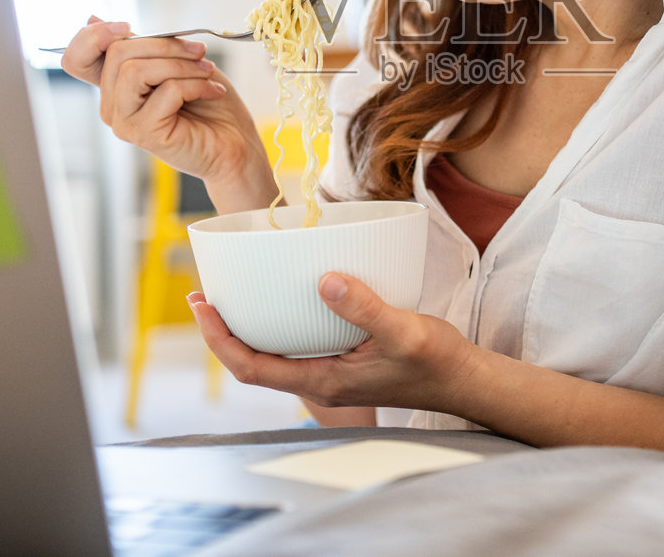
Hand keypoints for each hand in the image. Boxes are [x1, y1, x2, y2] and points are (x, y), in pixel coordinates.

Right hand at [60, 15, 271, 204]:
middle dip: (165, 44)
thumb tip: (93, 17)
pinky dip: (196, 84)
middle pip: (117, 53)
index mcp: (114, 86)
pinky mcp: (145, 134)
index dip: (92, 36)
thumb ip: (138, 45)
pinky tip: (213, 91)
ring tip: (207, 72)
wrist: (235, 143)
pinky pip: (165, 91)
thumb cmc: (208, 102)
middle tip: (199, 52)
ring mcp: (124, 123)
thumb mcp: (172, 61)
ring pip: (136, 71)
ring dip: (181, 64)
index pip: (76, 59)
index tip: (127, 26)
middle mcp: (112, 106)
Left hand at [189, 274, 481, 412]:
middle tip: (203, 295)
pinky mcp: (342, 361)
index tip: (202, 307)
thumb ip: (364, 308)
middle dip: (222, 333)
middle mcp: (318, 381)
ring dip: (246, 329)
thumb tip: (325, 280)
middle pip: (252, 363)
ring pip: (272, 356)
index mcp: (322, 381)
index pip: (251, 368)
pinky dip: (278, 323)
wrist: (461, 380)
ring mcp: (329, 373)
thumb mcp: (402, 331)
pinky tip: (284, 298)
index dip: (219, 340)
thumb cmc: (434, 363)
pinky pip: (296, 346)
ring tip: (231, 296)